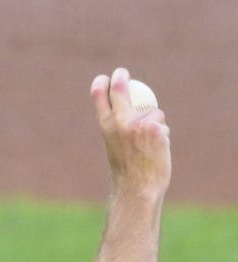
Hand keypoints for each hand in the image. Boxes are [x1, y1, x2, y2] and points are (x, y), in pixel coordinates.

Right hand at [91, 68, 171, 198]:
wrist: (136, 188)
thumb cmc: (125, 171)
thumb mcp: (114, 146)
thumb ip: (119, 127)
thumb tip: (131, 109)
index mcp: (106, 127)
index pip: (100, 97)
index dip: (102, 84)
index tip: (105, 79)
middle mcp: (120, 122)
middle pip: (120, 88)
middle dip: (120, 76)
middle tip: (121, 73)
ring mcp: (138, 123)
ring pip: (152, 112)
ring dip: (154, 122)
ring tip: (148, 145)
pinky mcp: (156, 128)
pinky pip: (162, 125)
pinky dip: (162, 135)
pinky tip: (157, 150)